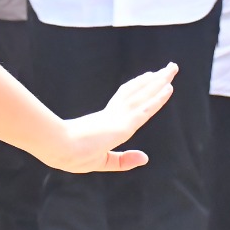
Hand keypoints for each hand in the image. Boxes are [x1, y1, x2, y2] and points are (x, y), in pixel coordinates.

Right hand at [49, 63, 177, 171]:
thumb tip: (145, 158)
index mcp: (105, 120)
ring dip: (159, 80)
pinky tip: (168, 87)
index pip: (125, 99)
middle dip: (154, 80)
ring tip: (171, 68)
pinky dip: (158, 98)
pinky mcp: (123, 124)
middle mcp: (114, 114)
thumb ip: (123, 161)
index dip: (138, 88)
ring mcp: (119, 116)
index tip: (148, 78)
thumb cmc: (72, 156)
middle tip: (168, 67)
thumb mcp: (102, 162)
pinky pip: (145, 108)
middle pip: (138, 91)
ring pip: (144, 94)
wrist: (58, 147)